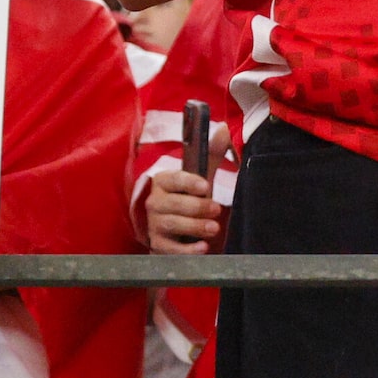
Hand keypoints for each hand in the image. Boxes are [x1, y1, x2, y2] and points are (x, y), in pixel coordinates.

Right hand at [145, 127, 231, 254]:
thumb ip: (211, 153)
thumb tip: (223, 128)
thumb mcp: (199, 175)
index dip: (189, 182)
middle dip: (197, 207)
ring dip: (194, 227)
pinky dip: (186, 249)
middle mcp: (155, 201)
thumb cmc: (188, 195)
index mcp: (163, 181)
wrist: (172, 225)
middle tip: (217, 209)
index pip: (174, 179)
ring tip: (214, 227)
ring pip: (172, 224)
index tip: (206, 185)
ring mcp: (154, 224)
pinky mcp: (158, 244)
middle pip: (174, 204)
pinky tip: (202, 247)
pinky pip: (170, 248)